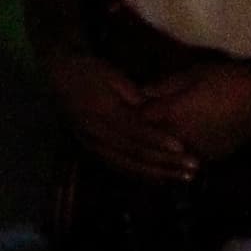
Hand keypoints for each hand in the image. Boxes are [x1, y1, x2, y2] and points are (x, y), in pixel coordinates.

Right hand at [45, 47, 193, 181]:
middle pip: (134, 153)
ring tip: (183, 178)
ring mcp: (92, 144)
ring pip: (128, 165)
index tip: (182, 148)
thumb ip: (134, 96)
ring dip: (158, 173)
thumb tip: (156, 114)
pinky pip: (119, 166)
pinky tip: (161, 179)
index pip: (134, 130)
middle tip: (193, 168)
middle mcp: (96, 132)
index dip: (158, 140)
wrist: (57, 77)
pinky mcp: (92, 150)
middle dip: (165, 163)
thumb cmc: (89, 71)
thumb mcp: (112, 76)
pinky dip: (142, 174)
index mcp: (101, 111)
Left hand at [135, 60, 250, 168]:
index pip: (138, 119)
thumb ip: (164, 85)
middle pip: (150, 139)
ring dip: (161, 146)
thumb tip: (141, 92)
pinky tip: (181, 146)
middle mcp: (178, 137)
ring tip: (158, 138)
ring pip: (168, 152)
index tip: (128, 108)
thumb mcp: (193, 74)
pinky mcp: (212, 158)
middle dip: (143, 132)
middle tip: (135, 127)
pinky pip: (189, 157)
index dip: (131, 113)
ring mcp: (195, 150)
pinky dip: (182, 153)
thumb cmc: (226, 81)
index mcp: (170, 114)